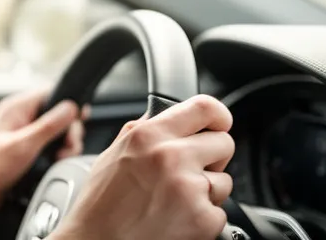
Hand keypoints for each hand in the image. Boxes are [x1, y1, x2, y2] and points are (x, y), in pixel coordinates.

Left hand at [0, 87, 86, 238]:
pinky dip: (55, 155)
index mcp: (16, 108)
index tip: (81, 119)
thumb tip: (71, 107)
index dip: (69, 104)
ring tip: (61, 159)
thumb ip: (49, 125)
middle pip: (56, 115)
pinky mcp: (23, 152)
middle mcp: (19, 118)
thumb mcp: (23, 145)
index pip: (51, 93)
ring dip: (63, 145)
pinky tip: (54, 165)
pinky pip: (46, 147)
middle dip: (68, 131)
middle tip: (68, 147)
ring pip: (54, 133)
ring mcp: (21, 135)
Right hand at [51, 94, 234, 239]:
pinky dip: (203, 217)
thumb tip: (169, 115)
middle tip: (188, 171)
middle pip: (224, 142)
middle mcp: (171, 157)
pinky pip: (219, 211)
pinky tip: (176, 218)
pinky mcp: (204, 219)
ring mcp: (190, 189)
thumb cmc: (101, 204)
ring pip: (224, 180)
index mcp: (148, 136)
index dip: (218, 115)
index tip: (219, 123)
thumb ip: (145, 130)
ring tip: (174, 200)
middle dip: (212, 157)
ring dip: (206, 190)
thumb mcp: (114, 153)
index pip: (205, 107)